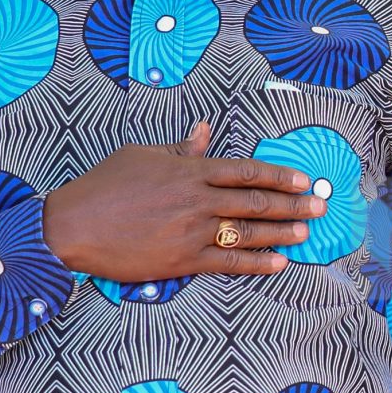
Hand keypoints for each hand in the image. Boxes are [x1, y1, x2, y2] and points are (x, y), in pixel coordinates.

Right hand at [43, 122, 322, 281]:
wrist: (71, 226)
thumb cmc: (103, 186)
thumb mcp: (142, 155)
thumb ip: (181, 147)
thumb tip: (206, 129)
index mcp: (189, 170)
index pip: (246, 171)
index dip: (279, 175)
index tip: (303, 180)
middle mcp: (198, 199)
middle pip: (256, 201)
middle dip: (293, 204)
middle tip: (320, 206)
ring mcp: (193, 231)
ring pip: (249, 232)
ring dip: (282, 232)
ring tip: (306, 232)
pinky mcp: (183, 260)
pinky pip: (229, 262)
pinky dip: (257, 263)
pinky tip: (279, 263)